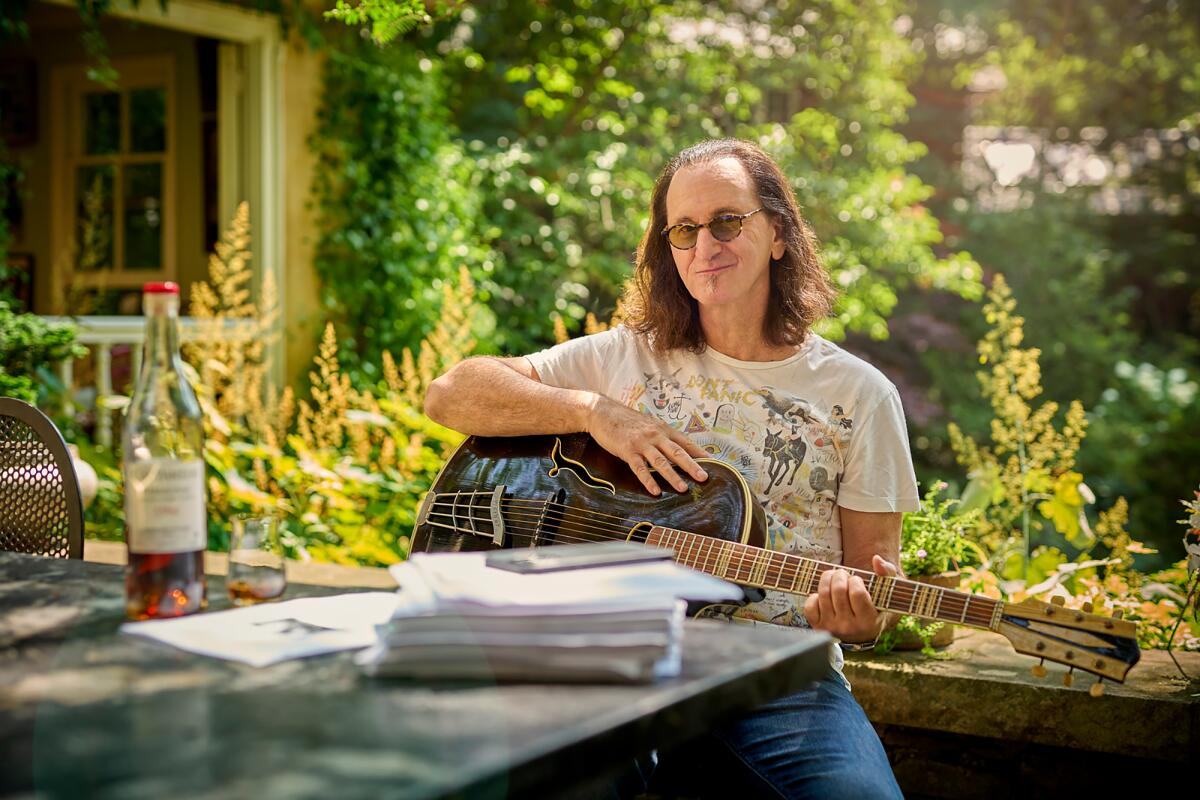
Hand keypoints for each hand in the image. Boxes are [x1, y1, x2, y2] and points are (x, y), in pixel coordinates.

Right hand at [584, 395, 707, 495]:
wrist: (603, 412)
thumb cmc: (627, 421)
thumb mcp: (649, 424)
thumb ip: (662, 436)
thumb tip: (677, 449)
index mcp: (663, 429)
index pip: (685, 443)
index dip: (699, 453)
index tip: (714, 463)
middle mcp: (655, 435)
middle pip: (677, 452)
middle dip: (692, 466)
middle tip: (704, 478)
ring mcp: (641, 443)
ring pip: (660, 461)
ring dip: (673, 476)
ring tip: (683, 488)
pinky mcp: (627, 450)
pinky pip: (639, 468)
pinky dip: (648, 480)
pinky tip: (655, 491)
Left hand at [804, 555, 898, 642]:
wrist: (863, 631)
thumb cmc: (876, 606)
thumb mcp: (887, 592)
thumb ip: (887, 573)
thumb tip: (876, 559)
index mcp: (869, 621)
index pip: (857, 593)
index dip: (855, 581)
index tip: (856, 580)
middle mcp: (849, 628)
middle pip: (838, 591)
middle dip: (840, 575)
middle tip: (843, 574)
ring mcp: (832, 628)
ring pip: (823, 595)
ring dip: (827, 579)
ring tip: (834, 578)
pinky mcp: (818, 627)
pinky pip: (810, 605)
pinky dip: (815, 596)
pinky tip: (825, 596)